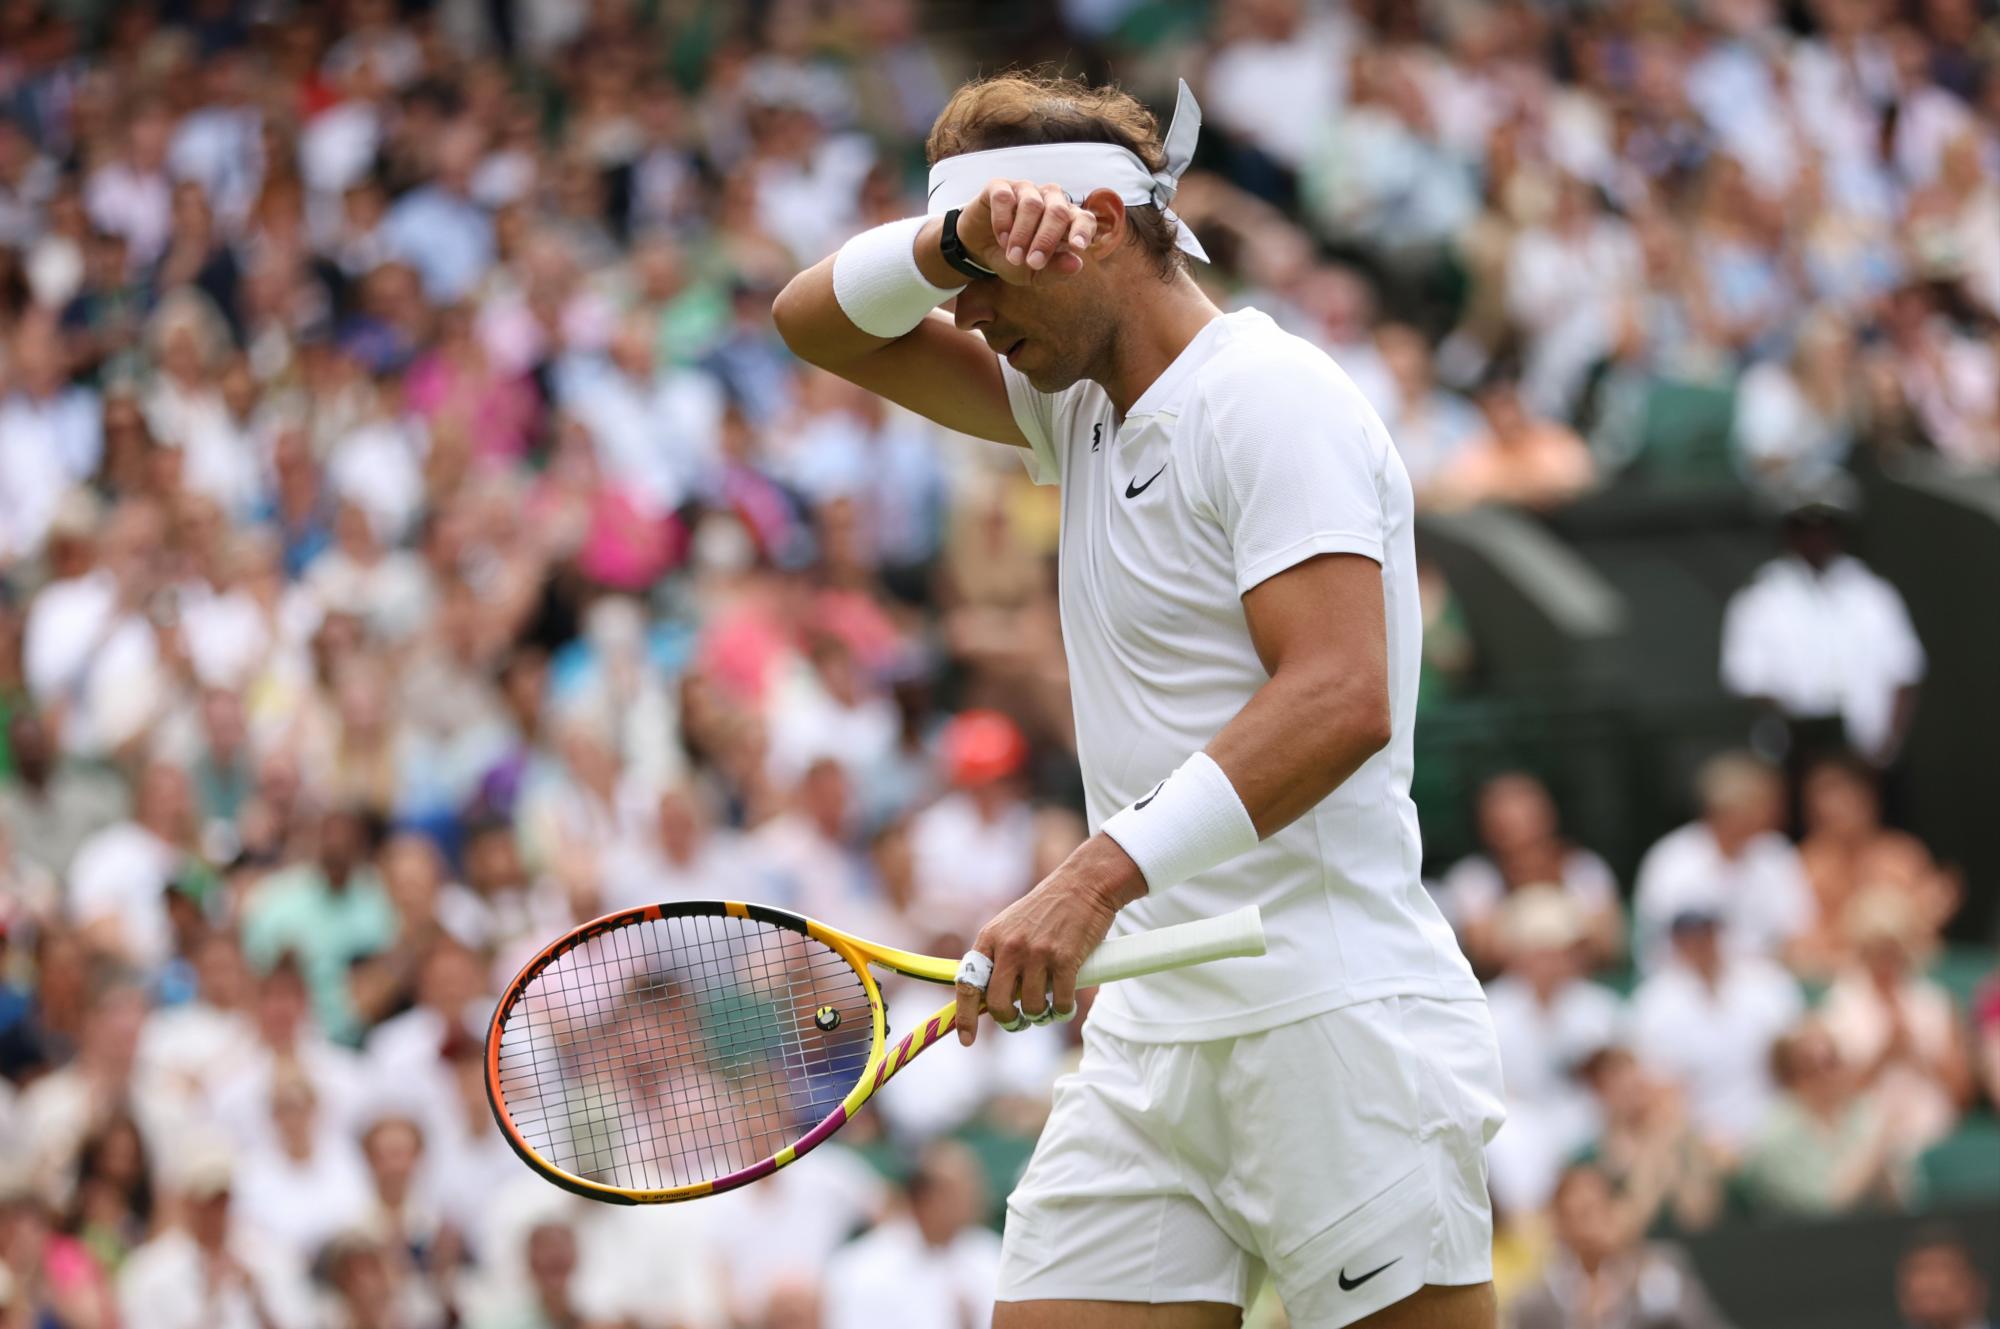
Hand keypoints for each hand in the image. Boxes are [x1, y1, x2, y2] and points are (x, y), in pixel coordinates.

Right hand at [953, 179, 1098, 283]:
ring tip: (1013, 257)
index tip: (1077, 247)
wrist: (979, 250)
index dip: (1083, 230)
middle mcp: (1049, 200)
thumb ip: (1055, 270)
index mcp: (1065, 220)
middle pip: (1058, 211)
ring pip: (1032, 204)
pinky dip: (1002, 221)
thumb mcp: (1033, 273)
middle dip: (1046, 240)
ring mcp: (1025, 190)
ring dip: (1022, 234)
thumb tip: (1077, 264)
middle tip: (1032, 263)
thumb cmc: (1014, 259)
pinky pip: (1004, 198)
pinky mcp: (999, 187)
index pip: (1084, 218)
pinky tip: (1001, 238)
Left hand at [954, 834, 1142, 1044]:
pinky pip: (1060, 1003)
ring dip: (1041, 1016)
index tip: (967, 1040)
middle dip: (1010, 1021)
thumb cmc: (1047, 909)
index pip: (968, 984)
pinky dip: (1063, 1011)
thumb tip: (987, 998)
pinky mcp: (1065, 959)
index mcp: (990, 938)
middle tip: (1020, 1021)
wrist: (1083, 885)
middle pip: (998, 1004)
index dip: (964, 1016)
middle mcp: (1010, 947)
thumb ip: (998, 957)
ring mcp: (1038, 953)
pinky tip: (1065, 1006)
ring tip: (1048, 1007)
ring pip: (1032, 1008)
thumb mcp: (1010, 926)